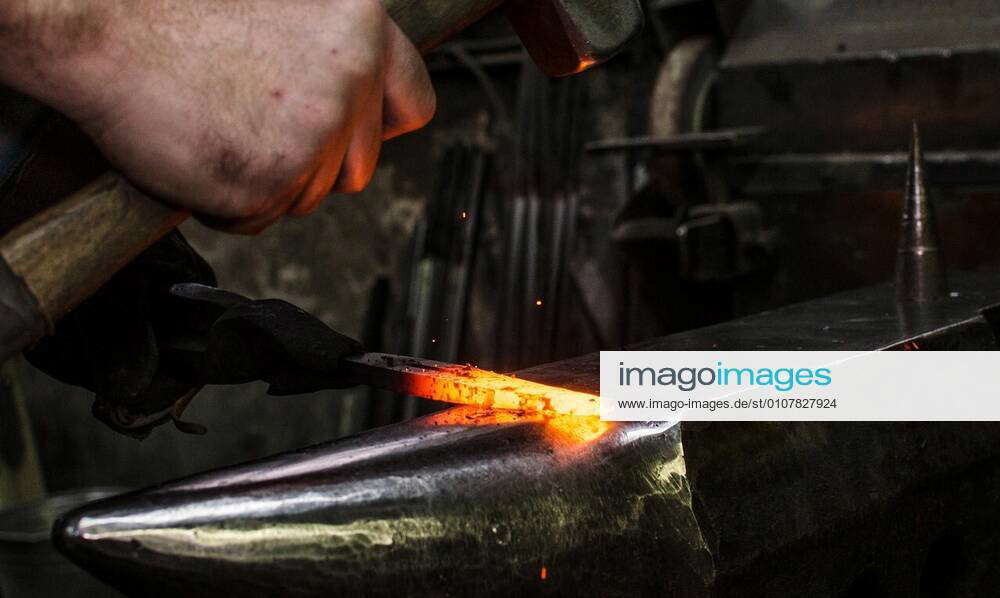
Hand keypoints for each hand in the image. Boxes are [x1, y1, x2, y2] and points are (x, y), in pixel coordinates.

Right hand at [0, 0, 434, 232]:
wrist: (96, 23)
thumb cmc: (175, 10)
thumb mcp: (286, 10)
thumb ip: (334, 53)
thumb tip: (364, 102)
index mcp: (361, 26)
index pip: (415, 104)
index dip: (378, 126)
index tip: (349, 132)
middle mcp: (350, 78)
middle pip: (358, 166)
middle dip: (312, 165)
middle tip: (253, 129)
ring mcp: (313, 133)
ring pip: (310, 197)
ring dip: (268, 181)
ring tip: (217, 127)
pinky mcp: (269, 180)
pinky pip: (260, 218)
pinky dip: (227, 203)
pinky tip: (198, 152)